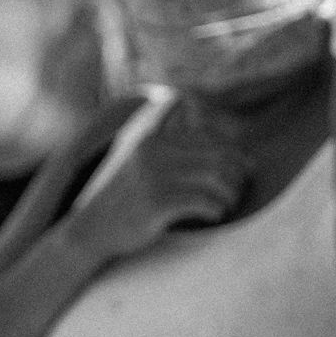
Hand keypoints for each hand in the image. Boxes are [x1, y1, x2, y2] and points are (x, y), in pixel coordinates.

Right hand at [64, 100, 246, 261]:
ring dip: (230, 194)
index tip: (244, 170)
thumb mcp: (140, 159)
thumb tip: (190, 107)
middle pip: (218, 156)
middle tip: (237, 193)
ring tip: (227, 205)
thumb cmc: (126, 197)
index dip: (234, 153)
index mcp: (153, 139)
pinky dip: (217, 210)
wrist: (92, 229)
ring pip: (216, 179)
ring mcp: (154, 177)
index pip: (210, 138)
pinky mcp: (156, 203)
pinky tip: (214, 216)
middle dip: (237, 175)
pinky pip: (205, 202)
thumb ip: (163, 135)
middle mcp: (154, 153)